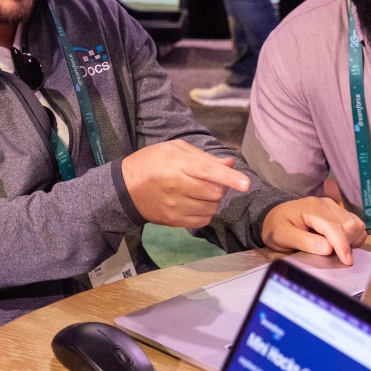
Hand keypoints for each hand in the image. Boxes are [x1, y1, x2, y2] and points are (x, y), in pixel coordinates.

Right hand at [120, 140, 252, 229]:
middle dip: (222, 187)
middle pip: (214, 193)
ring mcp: (174, 206)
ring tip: (203, 192)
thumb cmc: (151, 162)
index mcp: (177, 164)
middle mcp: (176, 186)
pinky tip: (198, 204)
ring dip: (214, 201)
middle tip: (214, 181)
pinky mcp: (173, 220)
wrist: (124, 189)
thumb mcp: (174, 149)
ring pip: (211, 208)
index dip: (229, 178)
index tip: (246, 184)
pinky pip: (202, 220)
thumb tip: (230, 163)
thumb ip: (204, 157)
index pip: (208, 171)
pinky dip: (206, 212)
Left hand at [261, 197, 366, 263]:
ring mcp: (334, 207)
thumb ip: (304, 242)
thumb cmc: (277, 227)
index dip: (342, 245)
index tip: (347, 261)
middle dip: (346, 244)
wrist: (275, 217)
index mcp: (312, 208)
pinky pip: (355, 224)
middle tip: (334, 257)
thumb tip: (328, 248)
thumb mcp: (283, 236)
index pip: (333, 227)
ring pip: (356, 225)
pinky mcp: (338, 212)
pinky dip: (353, 236)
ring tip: (337, 250)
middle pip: (349, 226)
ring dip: (352, 240)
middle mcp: (326, 204)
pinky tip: (340, 244)